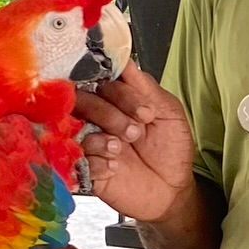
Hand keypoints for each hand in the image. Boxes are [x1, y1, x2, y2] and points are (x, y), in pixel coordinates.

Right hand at [73, 63, 197, 223]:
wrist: (172, 190)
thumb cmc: (170, 149)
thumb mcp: (168, 113)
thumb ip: (146, 88)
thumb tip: (124, 59)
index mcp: (116, 99)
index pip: (104, 81)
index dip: (121, 93)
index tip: (146, 112)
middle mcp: (98, 116)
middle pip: (82, 100)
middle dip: (110, 114)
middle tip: (136, 132)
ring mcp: (89, 141)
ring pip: (75, 128)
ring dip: (102, 138)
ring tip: (122, 150)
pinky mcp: (84, 168)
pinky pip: (76, 159)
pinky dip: (97, 163)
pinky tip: (115, 168)